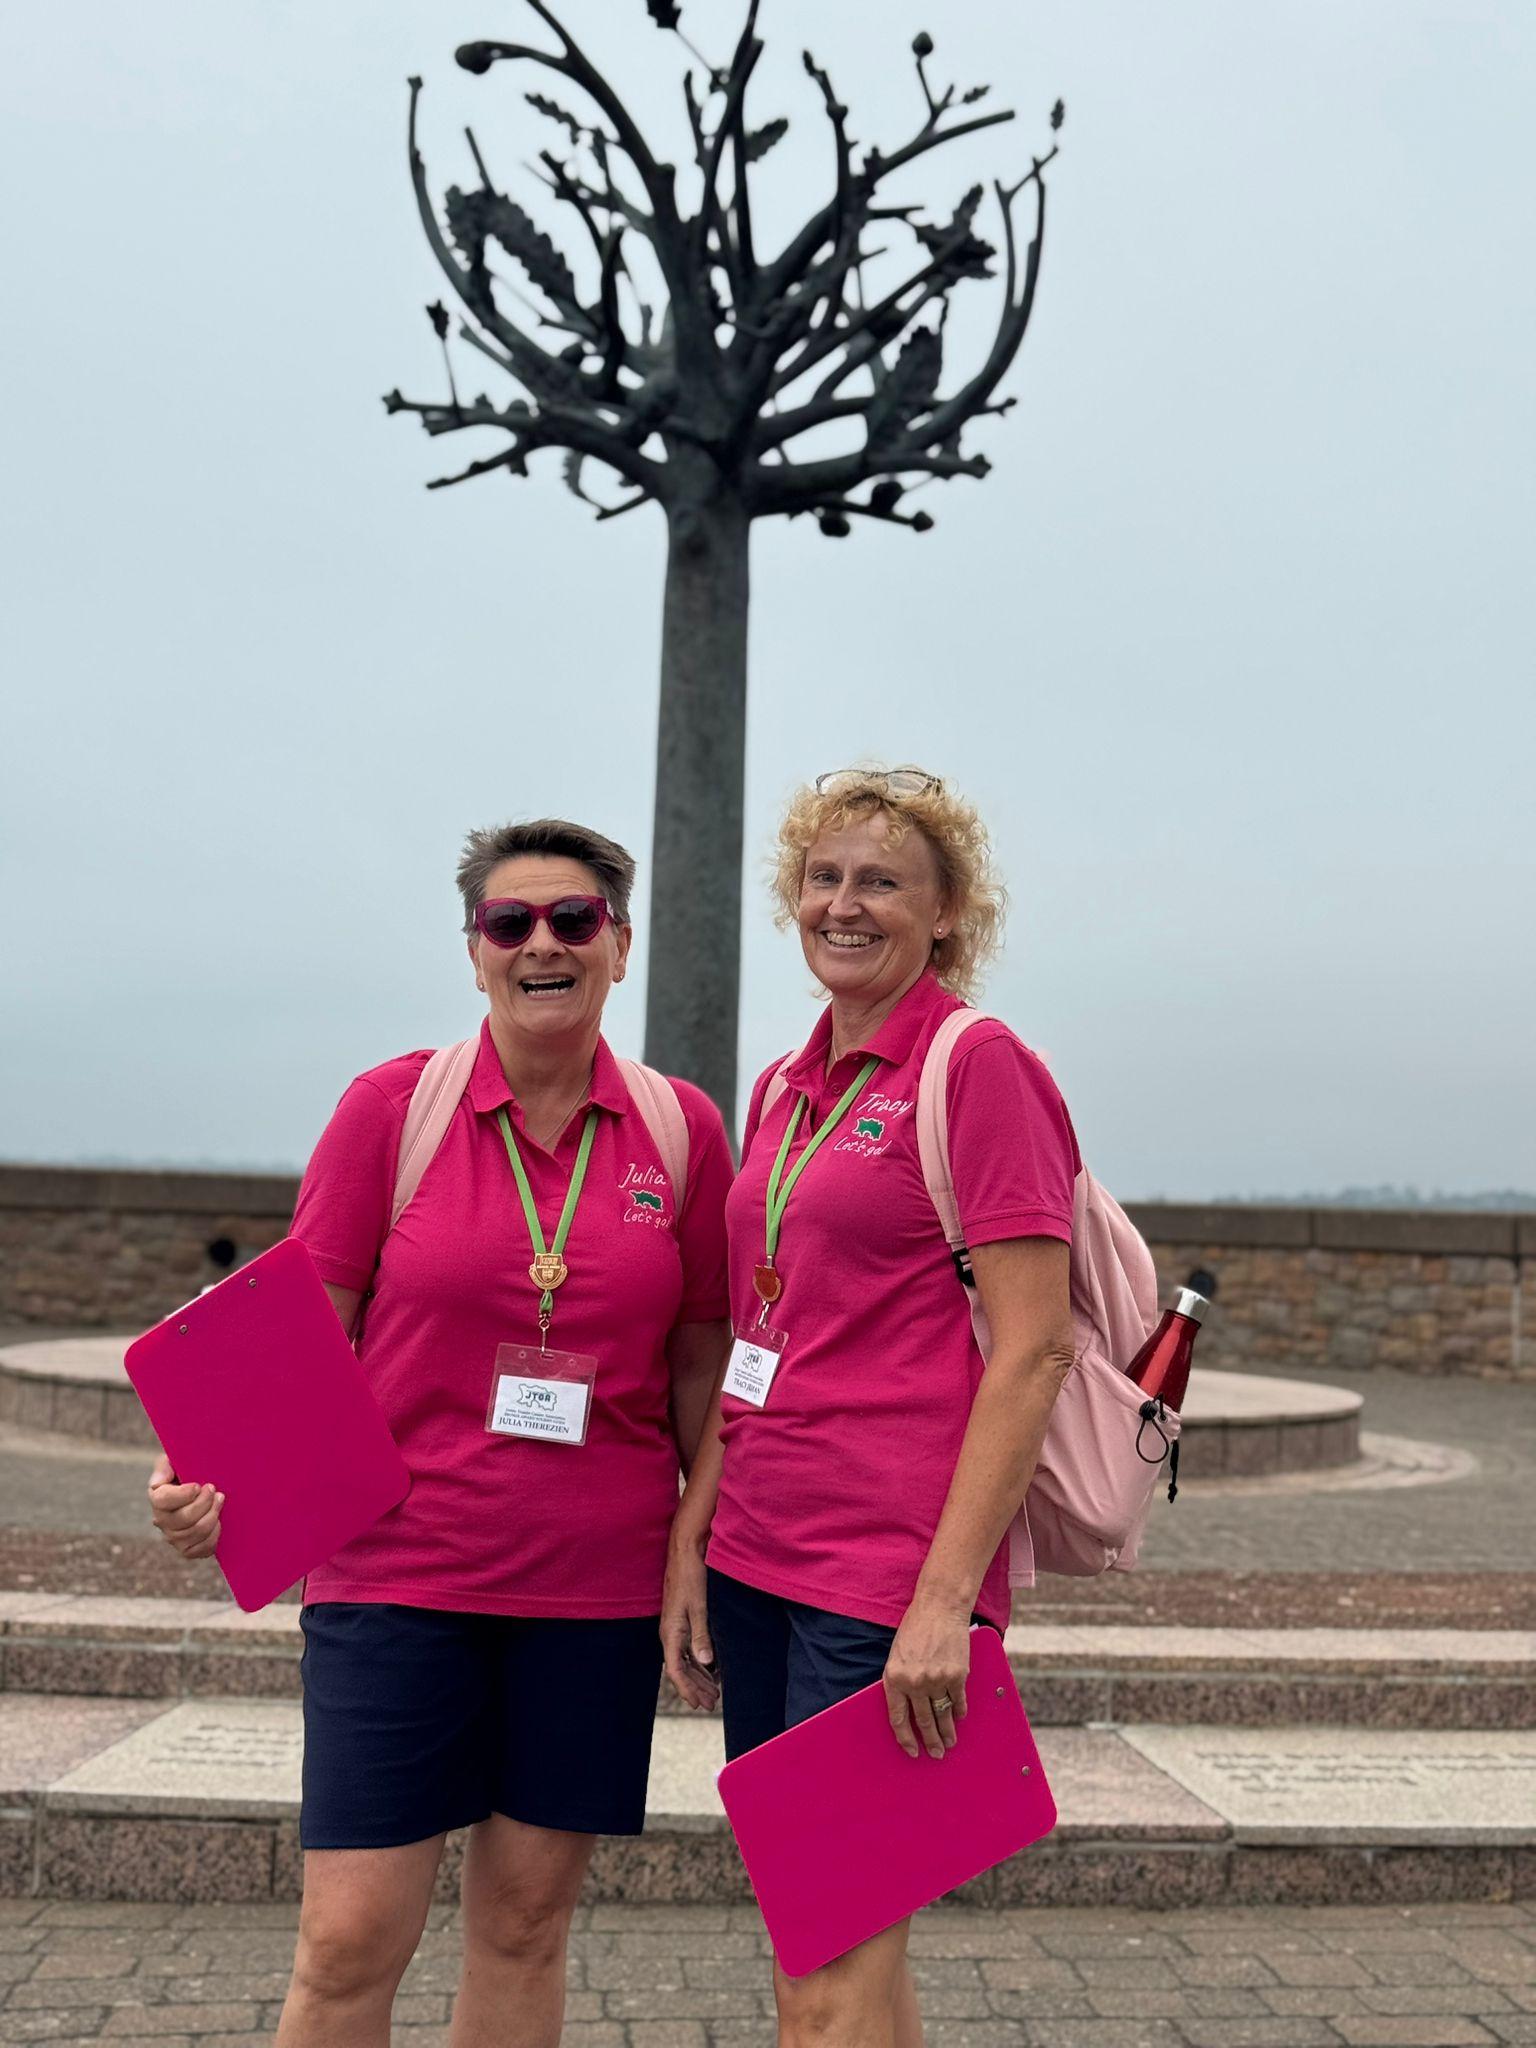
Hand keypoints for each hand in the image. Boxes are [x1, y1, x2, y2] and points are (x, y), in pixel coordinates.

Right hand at [147, 1453, 223, 1560]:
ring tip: (220, 1499)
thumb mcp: (175, 1460)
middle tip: (214, 1490)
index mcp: (157, 1496)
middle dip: (204, 1504)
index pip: (161, 1500)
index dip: (182, 1495)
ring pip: (194, 1533)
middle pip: (183, 1519)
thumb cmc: (188, 1470)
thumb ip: (165, 1466)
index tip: (197, 1485)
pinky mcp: (187, 1548)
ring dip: (212, 1515)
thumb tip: (157, 1482)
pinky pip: (200, 1549)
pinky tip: (219, 1521)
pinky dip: (213, 1536)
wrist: (203, 1485)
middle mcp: (161, 1520)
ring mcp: (173, 1536)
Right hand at [660, 1534, 718, 1711]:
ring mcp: (674, 1626)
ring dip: (698, 1676)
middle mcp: (669, 1633)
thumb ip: (701, 1634)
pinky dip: (698, 1662)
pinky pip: (686, 1648)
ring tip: (713, 1691)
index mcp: (670, 1632)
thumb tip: (706, 1662)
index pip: (676, 1671)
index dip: (688, 1689)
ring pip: (684, 1660)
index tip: (700, 1704)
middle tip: (712, 1703)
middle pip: (680, 1669)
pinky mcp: (680, 1619)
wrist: (685, 1550)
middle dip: (695, 1688)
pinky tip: (710, 1667)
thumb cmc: (691, 1576)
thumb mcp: (699, 1606)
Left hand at [883, 1598, 970, 1759]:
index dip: (905, 1738)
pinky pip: (958, 1700)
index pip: (898, 1718)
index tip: (912, 1750)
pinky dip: (959, 1711)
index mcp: (894, 1678)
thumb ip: (901, 1681)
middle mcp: (914, 1682)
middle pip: (923, 1720)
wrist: (939, 1608)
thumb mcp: (897, 1655)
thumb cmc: (914, 1628)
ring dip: (947, 1732)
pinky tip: (959, 1718)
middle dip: (930, 1740)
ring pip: (942, 1714)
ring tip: (949, 1743)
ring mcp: (936, 1680)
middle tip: (936, 1754)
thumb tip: (909, 1707)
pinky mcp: (956, 1675)